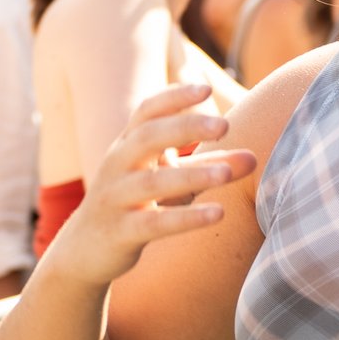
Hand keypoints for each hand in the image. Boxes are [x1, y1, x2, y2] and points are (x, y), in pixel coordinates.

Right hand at [45, 84, 254, 289]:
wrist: (84, 250)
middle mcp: (117, 166)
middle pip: (147, 137)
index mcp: (127, 144)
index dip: (173, 98)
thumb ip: (210, 164)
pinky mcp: (120, 233)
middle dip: (184, 128)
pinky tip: (217, 212)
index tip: (205, 88)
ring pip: (152, 182)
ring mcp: (115, 199)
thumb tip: (254, 157)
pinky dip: (186, 218)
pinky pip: (153, 223)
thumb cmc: (135, 202)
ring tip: (227, 173)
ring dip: (192, 175)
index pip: (147, 111)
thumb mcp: (169, 178)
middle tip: (225, 125)